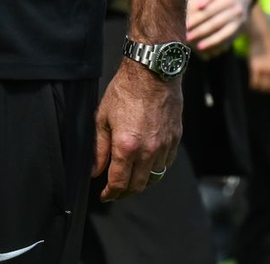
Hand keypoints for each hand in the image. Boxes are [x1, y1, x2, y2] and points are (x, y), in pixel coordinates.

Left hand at [95, 61, 182, 200]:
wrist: (152, 72)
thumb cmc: (125, 90)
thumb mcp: (103, 117)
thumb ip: (99, 147)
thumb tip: (95, 170)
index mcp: (126, 146)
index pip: (119, 182)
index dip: (110, 194)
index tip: (105, 196)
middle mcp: (148, 151)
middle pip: (137, 185)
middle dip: (124, 193)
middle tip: (115, 192)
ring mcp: (164, 146)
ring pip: (154, 177)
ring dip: (141, 183)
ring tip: (130, 180)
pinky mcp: (175, 139)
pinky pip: (166, 163)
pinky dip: (156, 169)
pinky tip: (147, 165)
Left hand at [187, 0, 252, 58]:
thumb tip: (197, 6)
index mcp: (226, 0)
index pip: (209, 12)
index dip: (197, 19)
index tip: (186, 26)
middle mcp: (235, 12)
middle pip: (215, 23)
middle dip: (200, 32)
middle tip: (188, 38)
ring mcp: (239, 22)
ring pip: (224, 34)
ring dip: (210, 41)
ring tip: (198, 47)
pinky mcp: (241, 31)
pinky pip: (229, 40)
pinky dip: (219, 45)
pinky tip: (210, 50)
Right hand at [247, 40, 269, 93]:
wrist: (260, 36)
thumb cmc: (268, 47)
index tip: (268, 86)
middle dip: (266, 88)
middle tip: (261, 86)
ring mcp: (266, 69)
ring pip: (262, 86)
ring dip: (259, 87)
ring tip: (256, 84)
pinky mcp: (256, 67)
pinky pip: (254, 82)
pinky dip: (252, 85)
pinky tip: (251, 84)